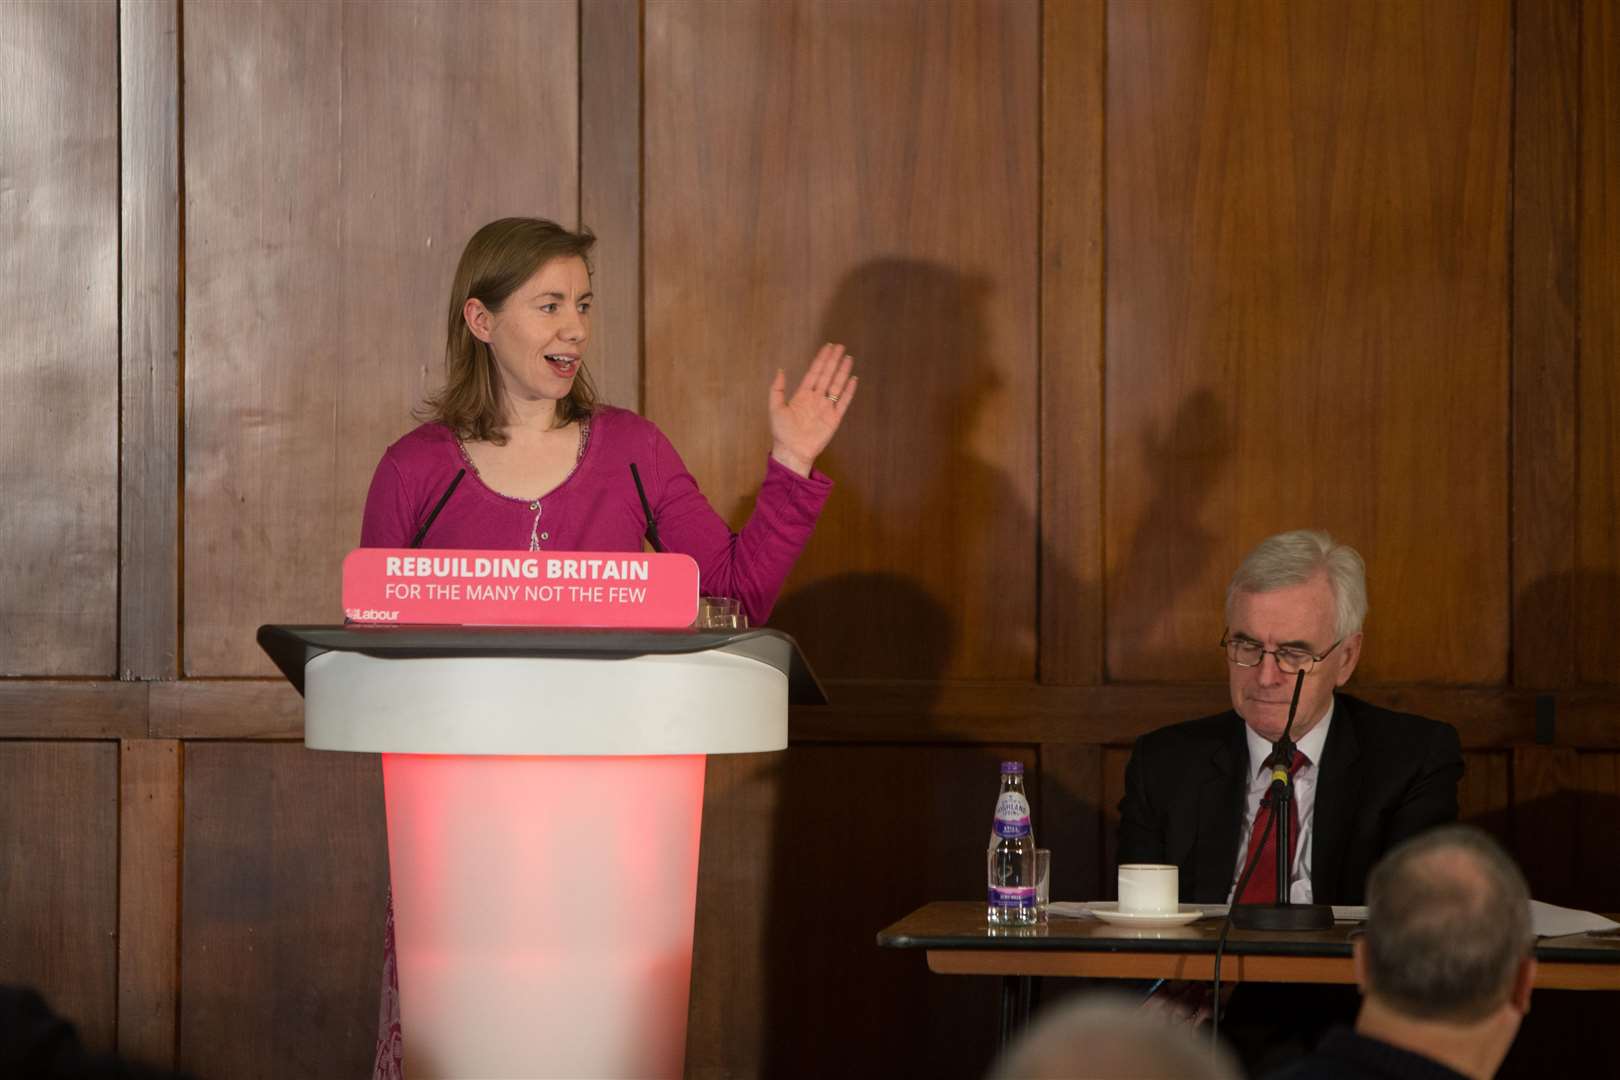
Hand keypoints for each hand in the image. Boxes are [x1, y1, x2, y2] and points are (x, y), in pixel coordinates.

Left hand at [768, 343, 857, 476]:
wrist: (792, 451)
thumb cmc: (782, 432)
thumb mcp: (775, 408)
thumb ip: (777, 389)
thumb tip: (781, 370)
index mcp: (803, 395)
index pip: (814, 372)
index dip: (821, 360)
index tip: (827, 347)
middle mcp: (816, 398)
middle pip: (827, 375)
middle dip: (833, 361)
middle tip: (840, 347)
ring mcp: (826, 407)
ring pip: (836, 385)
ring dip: (842, 372)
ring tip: (848, 358)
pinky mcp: (834, 418)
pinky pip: (844, 402)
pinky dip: (849, 391)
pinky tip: (853, 379)